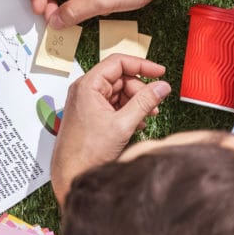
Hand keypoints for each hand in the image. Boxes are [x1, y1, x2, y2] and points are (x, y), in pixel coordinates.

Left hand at [51, 54, 170, 205]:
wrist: (71, 172)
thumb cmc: (86, 151)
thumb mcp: (123, 124)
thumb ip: (145, 102)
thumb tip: (162, 87)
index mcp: (88, 86)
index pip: (118, 62)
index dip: (142, 65)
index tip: (160, 72)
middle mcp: (85, 90)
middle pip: (121, 78)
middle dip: (140, 90)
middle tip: (153, 105)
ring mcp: (87, 102)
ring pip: (119, 92)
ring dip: (135, 102)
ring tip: (146, 116)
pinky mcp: (91, 114)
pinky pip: (113, 105)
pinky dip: (127, 111)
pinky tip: (136, 123)